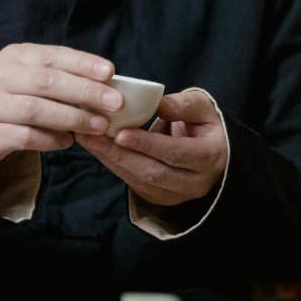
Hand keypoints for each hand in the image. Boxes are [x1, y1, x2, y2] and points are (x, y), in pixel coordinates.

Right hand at [0, 44, 120, 166]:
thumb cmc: (15, 95)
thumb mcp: (32, 76)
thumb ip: (64, 76)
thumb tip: (108, 83)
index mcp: (15, 56)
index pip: (53, 56)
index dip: (83, 63)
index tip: (110, 73)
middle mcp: (0, 76)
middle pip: (46, 82)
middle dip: (85, 92)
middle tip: (116, 103)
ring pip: (36, 110)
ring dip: (73, 118)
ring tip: (100, 125)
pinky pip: (26, 137)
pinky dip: (52, 140)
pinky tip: (69, 142)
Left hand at [76, 88, 227, 206]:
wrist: (213, 152)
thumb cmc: (206, 125)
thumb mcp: (202, 108)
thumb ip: (183, 105)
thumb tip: (157, 104)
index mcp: (210, 157)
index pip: (176, 153)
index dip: (147, 145)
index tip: (120, 133)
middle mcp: (196, 182)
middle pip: (152, 172)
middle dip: (119, 154)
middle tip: (91, 134)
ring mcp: (177, 194)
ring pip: (139, 180)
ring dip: (110, 160)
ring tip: (87, 138)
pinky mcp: (160, 197)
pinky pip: (133, 183)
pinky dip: (113, 165)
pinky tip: (97, 148)